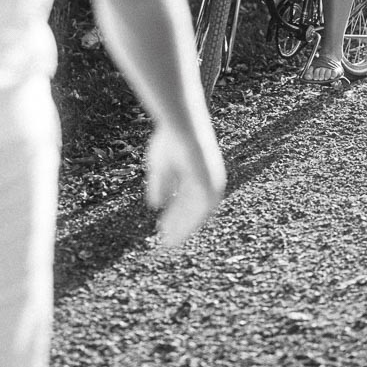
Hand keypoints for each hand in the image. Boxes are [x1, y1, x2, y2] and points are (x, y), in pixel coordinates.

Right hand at [145, 122, 225, 246]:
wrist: (182, 126)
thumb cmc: (170, 139)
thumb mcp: (161, 165)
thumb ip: (160, 184)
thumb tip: (155, 204)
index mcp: (200, 172)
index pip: (189, 200)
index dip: (175, 214)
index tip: (162, 227)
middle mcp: (209, 180)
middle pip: (193, 208)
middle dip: (179, 223)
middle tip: (166, 238)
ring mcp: (211, 182)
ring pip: (195, 213)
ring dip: (181, 227)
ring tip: (168, 240)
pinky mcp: (209, 185)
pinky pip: (197, 211)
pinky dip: (184, 222)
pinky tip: (173, 230)